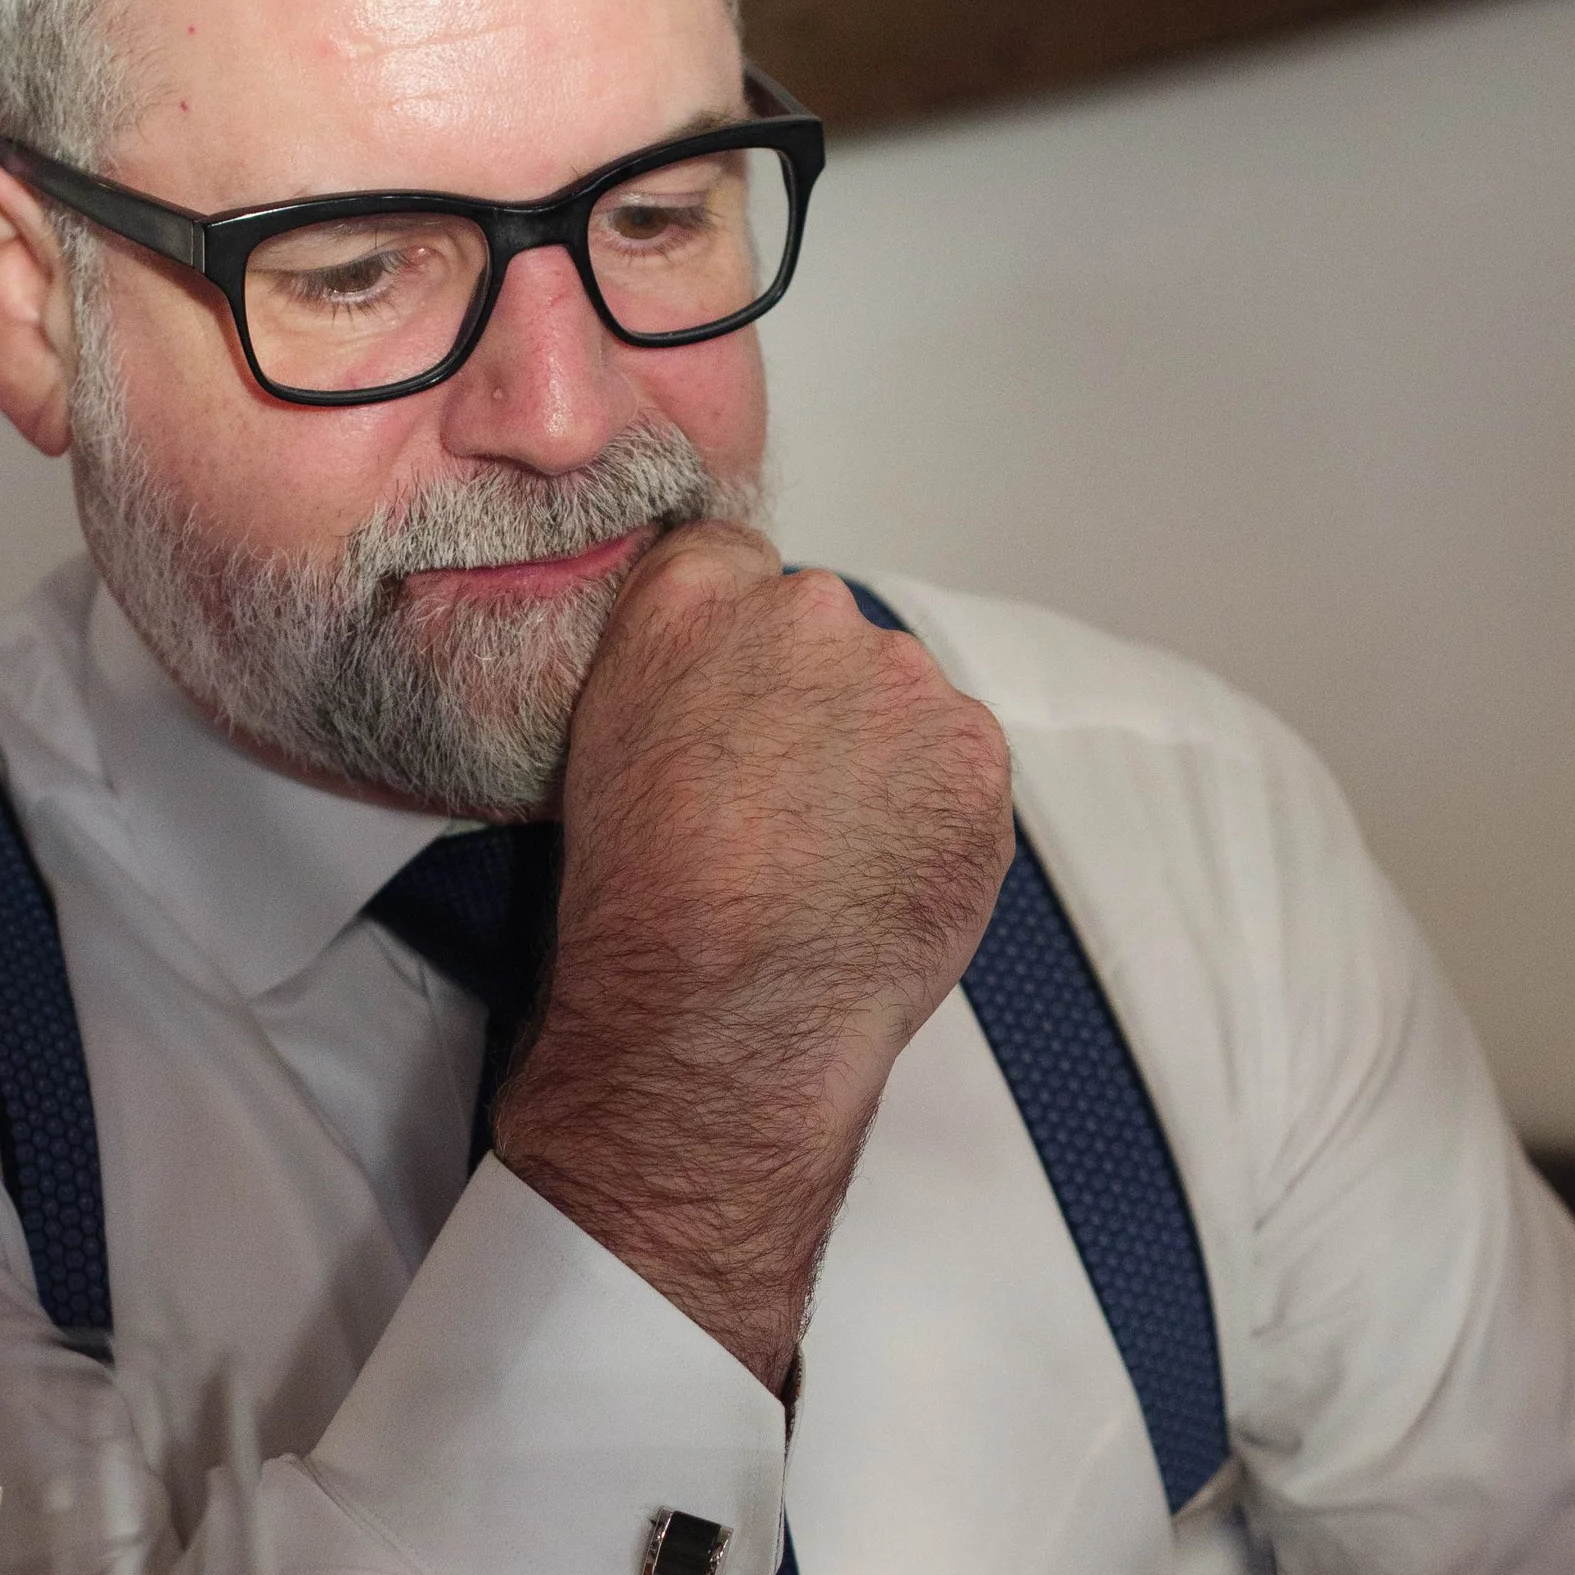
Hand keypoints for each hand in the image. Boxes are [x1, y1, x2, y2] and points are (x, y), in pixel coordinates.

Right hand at [492, 527, 1012, 1392]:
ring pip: (903, 703)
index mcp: (690, 596)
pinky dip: (938, 814)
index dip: (741, 649)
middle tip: (787, 806)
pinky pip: (960, 767)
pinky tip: (884, 875)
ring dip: (884, 759)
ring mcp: (899, 677)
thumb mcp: (602, 748)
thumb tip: (725, 680)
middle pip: (830, 635)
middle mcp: (803, 610)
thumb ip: (673, 671)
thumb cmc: (641, 906)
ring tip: (835, 856)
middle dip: (819, 705)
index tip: (743, 708)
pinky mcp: (972, 750)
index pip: (735, 565)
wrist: (719, 1009)